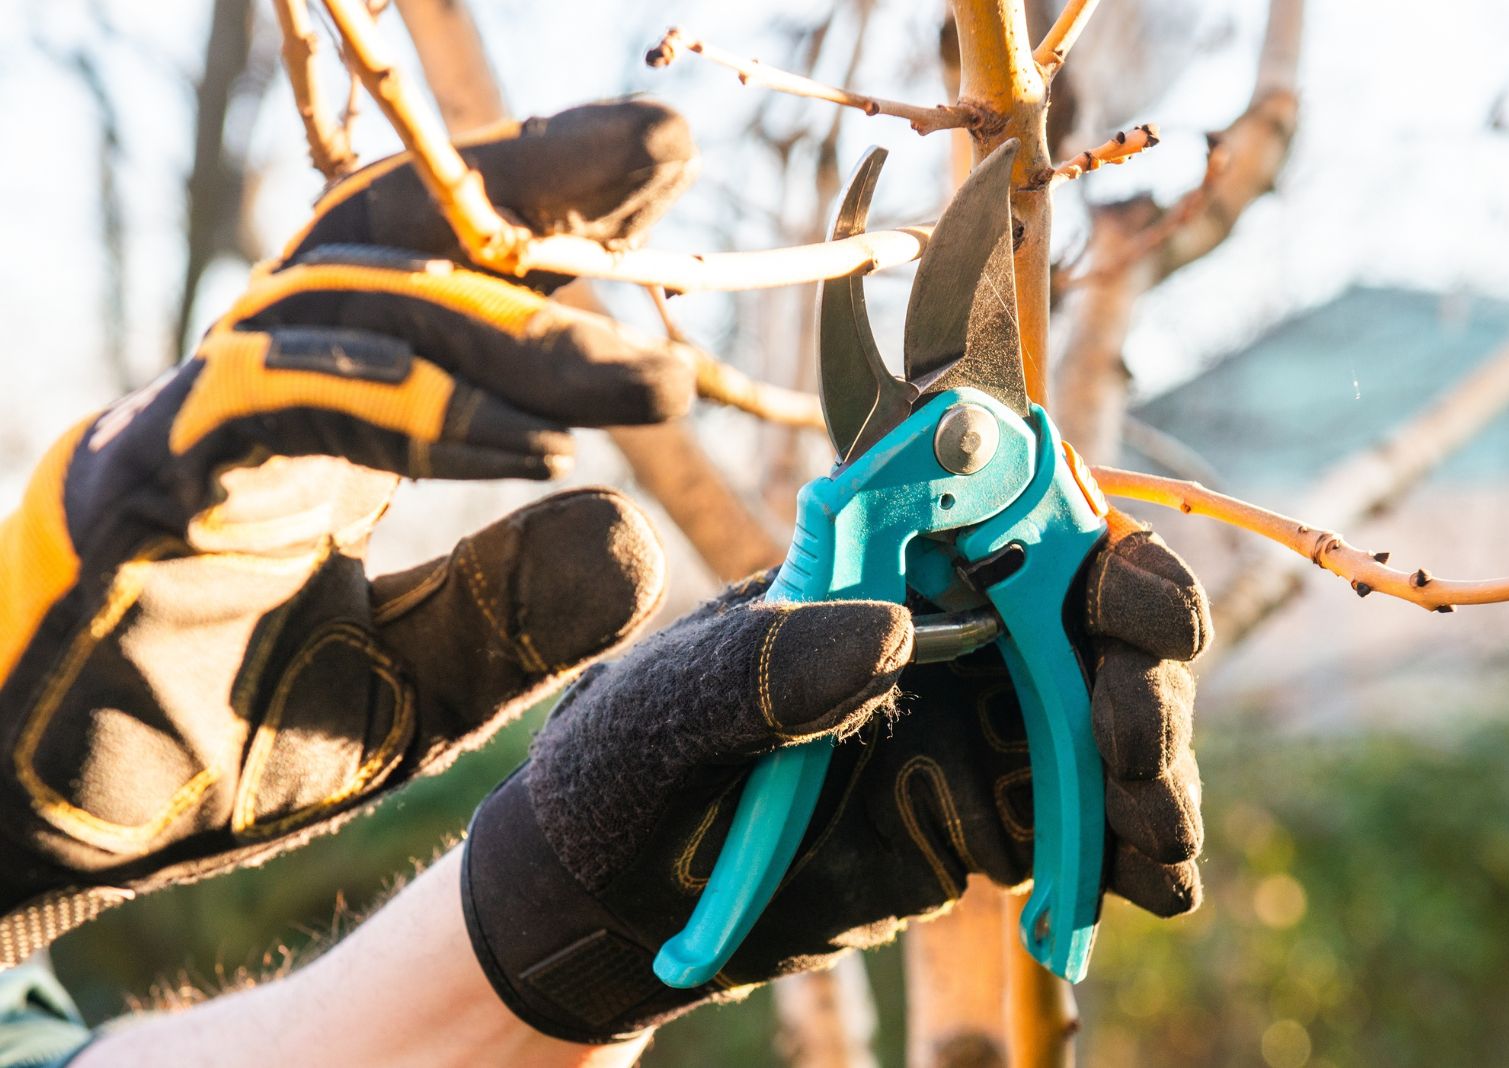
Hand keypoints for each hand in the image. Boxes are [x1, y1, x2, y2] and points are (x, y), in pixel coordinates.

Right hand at [0, 100, 695, 964]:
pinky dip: (406, 415)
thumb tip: (638, 533)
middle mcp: (278, 395)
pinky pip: (273, 401)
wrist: (52, 821)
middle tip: (668, 142)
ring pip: (351, 301)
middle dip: (536, 182)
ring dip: (514, 332)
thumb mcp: (414, 688)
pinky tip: (537, 453)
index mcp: (344, 425)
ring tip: (661, 388)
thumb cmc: (216, 744)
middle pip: (401, 235)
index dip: (560, 225)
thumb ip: (511, 614)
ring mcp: (205, 423)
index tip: (671, 183)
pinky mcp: (144, 480)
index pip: (456, 288)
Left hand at [460, 513, 1208, 1041]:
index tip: (1097, 563)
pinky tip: (1151, 878)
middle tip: (1127, 728)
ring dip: (1154, 754)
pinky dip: (1135, 845)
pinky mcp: (990, 812)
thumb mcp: (666, 706)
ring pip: (1109, 704)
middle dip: (1141, 639)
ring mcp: (974, 718)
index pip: (987, 494)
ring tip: (1149, 831)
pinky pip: (1088, 817)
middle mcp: (940, 623)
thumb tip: (890, 634)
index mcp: (868, 561)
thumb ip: (761, 666)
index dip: (1064, 507)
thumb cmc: (622, 768)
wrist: (613, 905)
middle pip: (1086, 594)